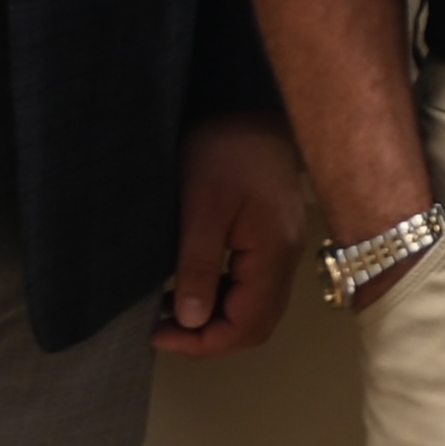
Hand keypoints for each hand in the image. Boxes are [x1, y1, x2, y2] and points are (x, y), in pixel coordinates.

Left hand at [157, 113, 309, 355]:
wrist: (248, 103)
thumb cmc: (225, 151)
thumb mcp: (201, 209)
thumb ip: (197, 267)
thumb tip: (189, 321)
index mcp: (272, 255)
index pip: (247, 325)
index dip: (204, 342)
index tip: (159, 335)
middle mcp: (285, 258)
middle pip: (256, 323)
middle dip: (210, 336)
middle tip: (163, 330)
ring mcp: (282, 246)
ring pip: (255, 305)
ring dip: (216, 317)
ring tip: (169, 312)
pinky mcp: (273, 234)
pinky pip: (252, 283)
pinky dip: (223, 295)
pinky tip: (191, 285)